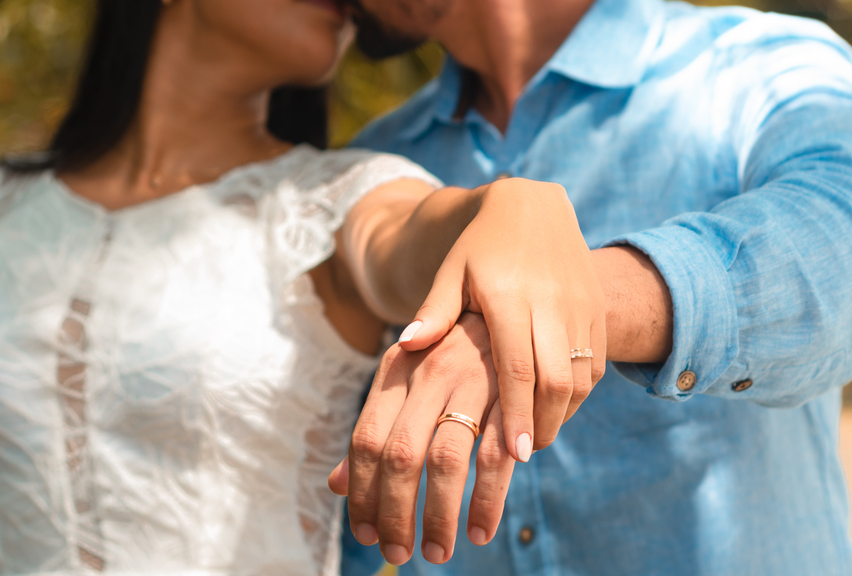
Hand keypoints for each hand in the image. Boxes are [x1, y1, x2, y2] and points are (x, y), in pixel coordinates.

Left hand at [329, 313, 513, 564]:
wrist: (514, 300)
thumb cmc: (452, 348)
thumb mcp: (407, 375)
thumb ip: (375, 426)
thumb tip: (337, 484)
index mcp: (397, 367)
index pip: (366, 438)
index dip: (362, 492)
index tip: (363, 533)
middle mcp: (430, 371)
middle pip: (400, 454)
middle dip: (395, 513)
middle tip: (397, 553)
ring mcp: (473, 380)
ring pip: (446, 460)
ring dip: (440, 515)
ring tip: (437, 552)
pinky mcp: (514, 394)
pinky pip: (498, 456)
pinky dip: (488, 499)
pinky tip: (481, 530)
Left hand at [397, 178, 606, 459]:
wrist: (535, 205)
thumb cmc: (482, 244)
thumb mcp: (453, 271)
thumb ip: (435, 312)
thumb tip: (404, 348)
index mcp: (510, 296)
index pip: (518, 369)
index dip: (517, 414)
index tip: (515, 455)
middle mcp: (551, 302)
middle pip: (555, 380)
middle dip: (543, 424)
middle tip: (525, 455)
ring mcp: (580, 305)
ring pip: (580, 375)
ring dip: (563, 413)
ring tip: (537, 436)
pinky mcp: (596, 308)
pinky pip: (596, 361)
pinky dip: (579, 392)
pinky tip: (557, 408)